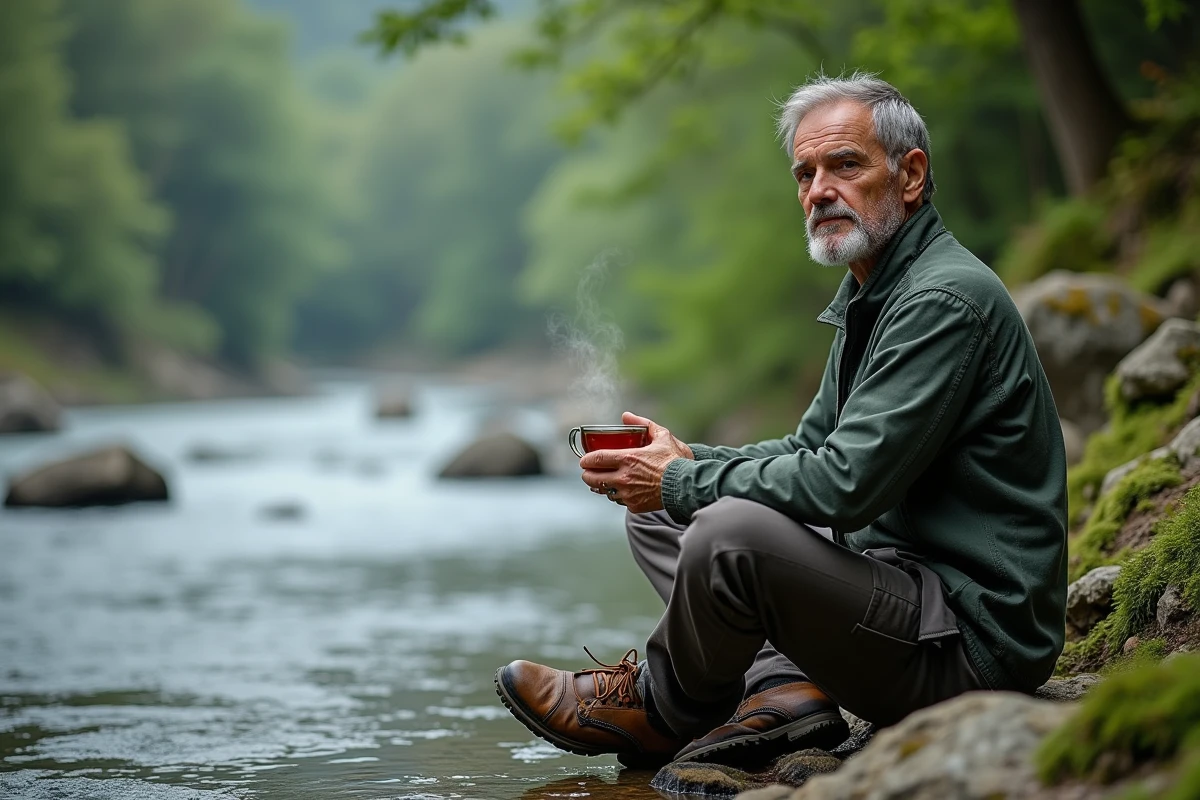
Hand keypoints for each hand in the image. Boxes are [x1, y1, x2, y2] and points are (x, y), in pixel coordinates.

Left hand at [579, 411, 693, 512]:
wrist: (687, 485)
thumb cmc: (676, 460)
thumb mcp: (662, 436)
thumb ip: (643, 423)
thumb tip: (626, 415)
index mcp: (628, 459)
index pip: (596, 459)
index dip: (586, 460)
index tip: (584, 460)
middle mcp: (623, 478)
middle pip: (592, 479)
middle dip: (587, 474)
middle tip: (589, 471)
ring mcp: (627, 494)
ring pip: (603, 492)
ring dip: (601, 486)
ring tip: (603, 481)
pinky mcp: (634, 506)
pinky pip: (618, 501)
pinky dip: (617, 495)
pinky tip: (621, 490)